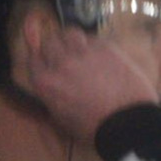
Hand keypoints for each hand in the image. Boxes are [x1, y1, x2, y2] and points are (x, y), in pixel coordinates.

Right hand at [12, 13, 160, 139]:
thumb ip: (50, 95)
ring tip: (81, 47)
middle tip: (68, 54)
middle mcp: (59, 63)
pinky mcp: (106, 49)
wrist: (128, 122)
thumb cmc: (94, 127)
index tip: (49, 58)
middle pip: (50, 41)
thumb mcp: (60, 117)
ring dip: (73, 39)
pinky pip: (93, 38)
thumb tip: (51, 83)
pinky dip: (94, 43)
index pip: (33, 57)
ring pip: (69, 33)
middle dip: (56, 47)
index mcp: (44, 82)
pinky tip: (101, 54)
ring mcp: (83, 53)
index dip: (41, 56)